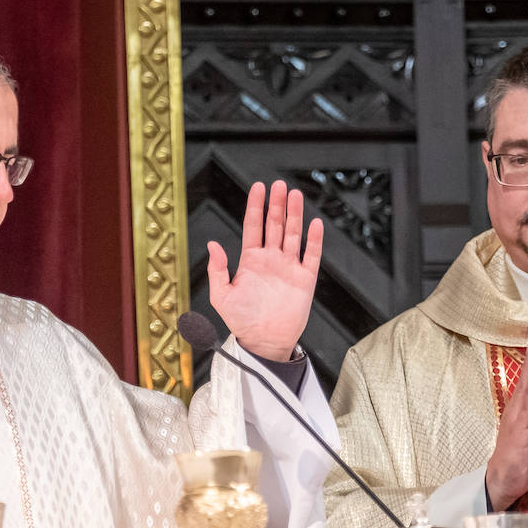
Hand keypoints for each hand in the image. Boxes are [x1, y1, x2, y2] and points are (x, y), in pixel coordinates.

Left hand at [206, 180, 322, 361]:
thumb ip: (217, 269)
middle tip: (279, 185)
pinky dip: (313, 240)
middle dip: (277, 204)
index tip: (258, 188)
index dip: (256, 206)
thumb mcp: (221, 296)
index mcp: (250, 260)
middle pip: (275, 224)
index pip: (253, 225)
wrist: (264, 342)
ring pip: (292, 234)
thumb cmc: (242, 322)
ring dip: (294, 214)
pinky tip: (314, 224)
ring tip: (295, 195)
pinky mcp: (304, 279)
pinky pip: (311, 255)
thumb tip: (213, 245)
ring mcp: (288, 267)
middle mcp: (271, 259)